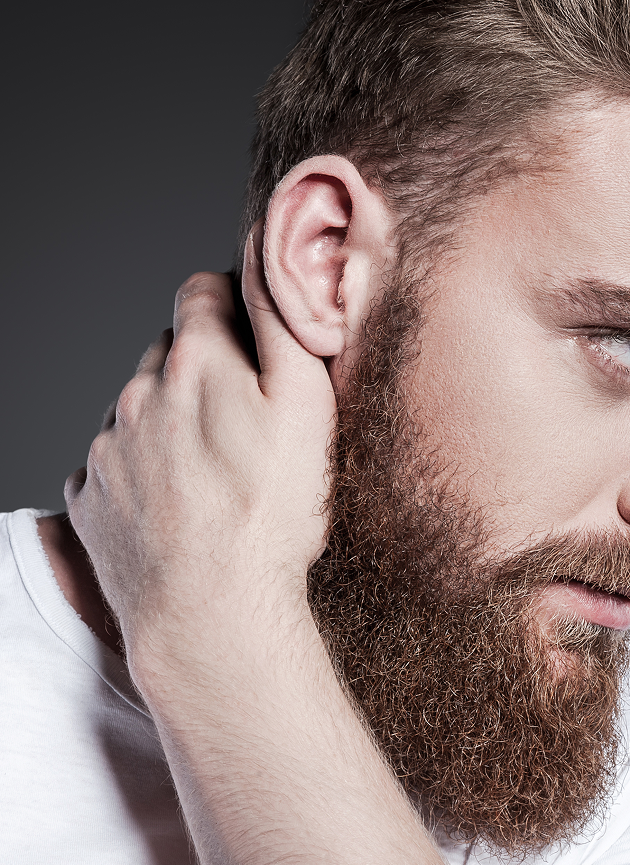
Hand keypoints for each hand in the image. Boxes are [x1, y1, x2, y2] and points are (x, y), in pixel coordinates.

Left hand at [67, 233, 335, 665]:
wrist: (212, 614)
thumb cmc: (270, 517)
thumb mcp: (306, 405)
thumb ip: (282, 318)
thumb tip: (264, 250)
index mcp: (194, 360)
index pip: (203, 292)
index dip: (234, 310)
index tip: (257, 349)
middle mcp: (138, 393)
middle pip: (169, 354)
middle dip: (201, 372)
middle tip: (244, 426)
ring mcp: (107, 449)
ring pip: (138, 411)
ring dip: (169, 425)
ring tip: (213, 479)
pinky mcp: (89, 501)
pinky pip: (112, 467)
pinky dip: (140, 475)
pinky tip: (178, 509)